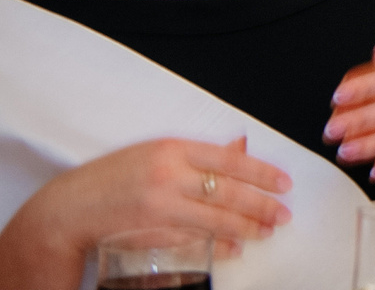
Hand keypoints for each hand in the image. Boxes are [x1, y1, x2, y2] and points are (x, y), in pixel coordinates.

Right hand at [0, 137, 289, 279]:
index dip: (262, 172)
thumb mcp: (156, 152)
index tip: (284, 183)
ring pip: (214, 218)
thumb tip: (240, 149)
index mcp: (173, 149)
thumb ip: (197, 155)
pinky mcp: (150, 232)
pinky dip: (218, 244)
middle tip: (283, 213)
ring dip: (246, 227)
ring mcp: (159, 205)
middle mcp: (169, 174)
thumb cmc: (114, 177)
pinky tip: (236, 247)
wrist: (69, 207)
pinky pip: (193, 239)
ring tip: (266, 231)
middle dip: (261, 204)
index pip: (230, 160)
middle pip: (228, 191)